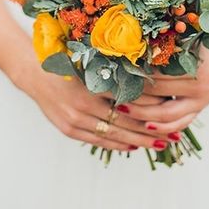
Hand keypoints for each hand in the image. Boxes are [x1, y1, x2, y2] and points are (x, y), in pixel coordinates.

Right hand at [23, 64, 171, 151]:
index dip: (151, 104)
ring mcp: (76, 118)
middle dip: (151, 129)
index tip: (171, 107)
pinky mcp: (69, 129)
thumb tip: (147, 76)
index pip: (129, 98)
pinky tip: (133, 146)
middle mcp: (85, 103)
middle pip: (125, 120)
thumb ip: (114, 72)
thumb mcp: (90, 62)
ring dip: (139, 140)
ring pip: (114, 134)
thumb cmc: (67, 62)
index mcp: (93, 82)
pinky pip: (98, 140)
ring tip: (160, 144)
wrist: (36, 74)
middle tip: (173, 134)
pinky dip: (117, 144)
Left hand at [122, 46, 208, 135]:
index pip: (157, 78)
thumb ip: (169, 39)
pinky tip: (148, 126)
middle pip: (159, 101)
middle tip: (113, 94)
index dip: (136, 76)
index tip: (116, 72)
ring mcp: (201, 101)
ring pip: (169, 118)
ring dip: (145, 117)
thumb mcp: (193, 33)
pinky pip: (182, 122)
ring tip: (123, 111)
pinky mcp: (202, 106)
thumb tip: (138, 39)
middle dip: (135, 99)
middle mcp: (198, 90)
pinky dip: (164, 128)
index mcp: (195, 70)